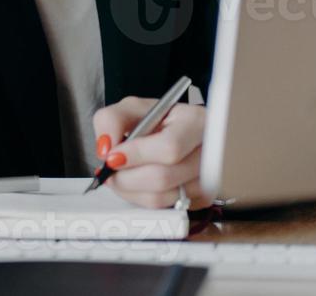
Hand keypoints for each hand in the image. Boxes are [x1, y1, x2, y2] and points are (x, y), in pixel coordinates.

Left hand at [91, 97, 214, 208]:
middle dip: (126, 178)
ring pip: (162, 197)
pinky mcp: (202, 199)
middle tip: (109, 171)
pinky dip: (142, 198)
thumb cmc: (159, 119)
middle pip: (163, 177)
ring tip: (120, 175)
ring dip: (130, 190)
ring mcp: (209, 179)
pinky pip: (165, 207)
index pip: (169, 147)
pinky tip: (137, 182)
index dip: (136, 156)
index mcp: (195, 122)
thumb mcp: (131, 108)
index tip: (112, 157)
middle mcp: (209, 153)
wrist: (178, 132)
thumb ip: (111, 120)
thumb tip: (106, 149)